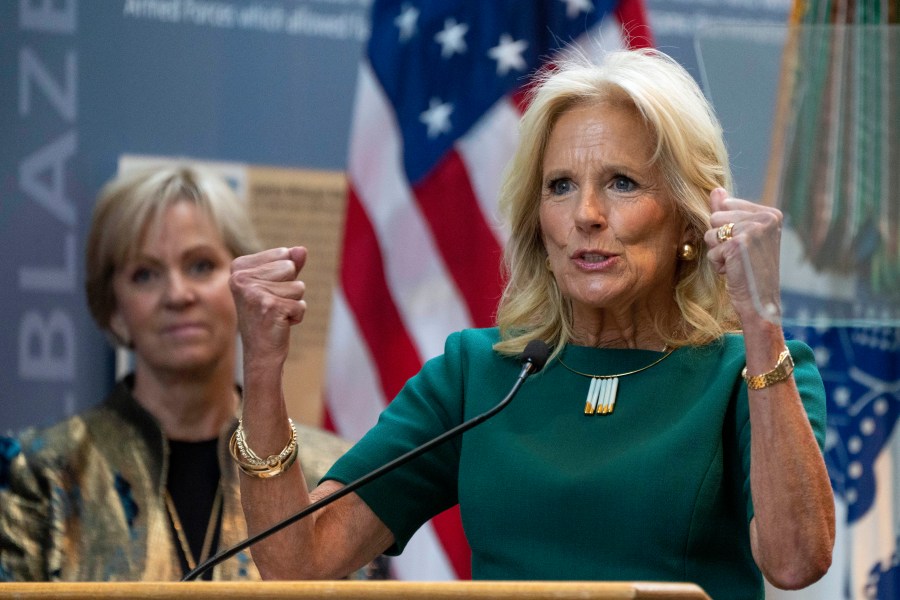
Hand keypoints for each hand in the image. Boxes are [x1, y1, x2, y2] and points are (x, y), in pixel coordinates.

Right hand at [230, 246, 307, 364]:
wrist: (260, 353)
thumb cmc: (268, 316)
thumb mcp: (277, 285)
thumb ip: (289, 264)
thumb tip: (302, 249)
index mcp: (239, 267)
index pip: (283, 254)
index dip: (284, 276)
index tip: (268, 292)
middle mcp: (241, 278)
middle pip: (290, 268)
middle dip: (289, 289)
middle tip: (273, 305)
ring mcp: (253, 293)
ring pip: (298, 286)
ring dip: (293, 302)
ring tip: (276, 314)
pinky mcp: (269, 307)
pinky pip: (301, 305)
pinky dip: (297, 316)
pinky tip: (280, 324)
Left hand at [704, 188, 782, 322]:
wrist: (761, 303)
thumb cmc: (751, 271)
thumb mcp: (742, 237)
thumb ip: (729, 211)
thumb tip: (716, 190)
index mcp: (770, 213)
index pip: (726, 205)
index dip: (727, 229)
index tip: (745, 246)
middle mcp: (766, 218)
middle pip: (715, 216)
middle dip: (720, 239)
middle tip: (740, 257)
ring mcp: (753, 230)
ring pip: (710, 232)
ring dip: (718, 252)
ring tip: (737, 263)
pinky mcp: (738, 244)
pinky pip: (711, 250)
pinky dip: (717, 264)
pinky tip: (735, 272)